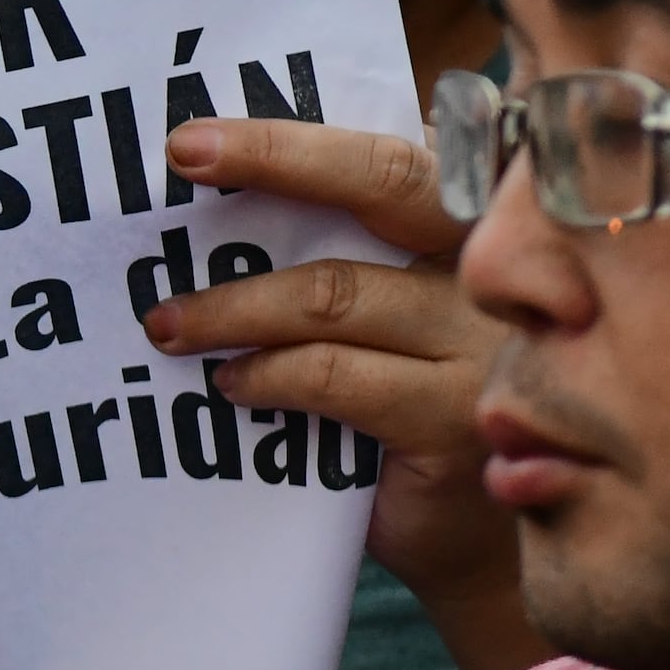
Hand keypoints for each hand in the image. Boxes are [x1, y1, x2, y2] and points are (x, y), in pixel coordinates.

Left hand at [143, 113, 541, 669]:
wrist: (478, 534)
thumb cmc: (418, 394)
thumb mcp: (389, 307)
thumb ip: (343, 244)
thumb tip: (211, 191)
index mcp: (481, 214)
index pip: (389, 148)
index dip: (294, 136)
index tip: (192, 135)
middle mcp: (501, 263)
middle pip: (386, 180)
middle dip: (274, 159)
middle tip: (181, 159)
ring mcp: (488, 340)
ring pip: (336, 293)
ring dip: (232, 306)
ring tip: (167, 325)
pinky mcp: (457, 417)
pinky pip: (335, 376)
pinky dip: (268, 376)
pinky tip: (230, 385)